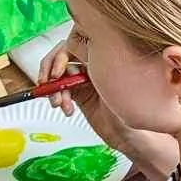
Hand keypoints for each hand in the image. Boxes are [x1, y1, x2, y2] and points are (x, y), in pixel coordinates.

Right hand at [42, 43, 177, 180]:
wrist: (131, 137)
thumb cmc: (132, 110)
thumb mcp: (113, 85)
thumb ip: (96, 66)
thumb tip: (78, 50)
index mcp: (103, 55)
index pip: (74, 44)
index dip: (61, 56)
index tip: (58, 72)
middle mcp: (93, 63)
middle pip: (63, 56)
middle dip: (51, 69)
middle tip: (49, 83)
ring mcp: (85, 78)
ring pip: (60, 75)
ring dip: (53, 88)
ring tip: (58, 103)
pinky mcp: (79, 93)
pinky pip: (61, 90)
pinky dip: (58, 98)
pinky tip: (65, 108)